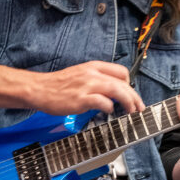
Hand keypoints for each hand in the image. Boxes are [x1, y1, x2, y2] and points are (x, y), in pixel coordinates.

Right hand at [29, 61, 144, 116]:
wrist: (40, 89)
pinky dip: (109, 108)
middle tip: (139, 107)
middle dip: (134, 97)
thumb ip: (96, 80)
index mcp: (94, 67)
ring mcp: (87, 86)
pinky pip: (103, 102)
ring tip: (131, 111)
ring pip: (117, 90)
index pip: (121, 71)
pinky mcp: (81, 99)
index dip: (129, 84)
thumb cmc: (58, 86)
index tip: (131, 94)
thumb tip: (111, 92)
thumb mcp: (80, 75)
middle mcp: (92, 74)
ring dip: (128, 102)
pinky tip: (108, 112)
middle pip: (123, 82)